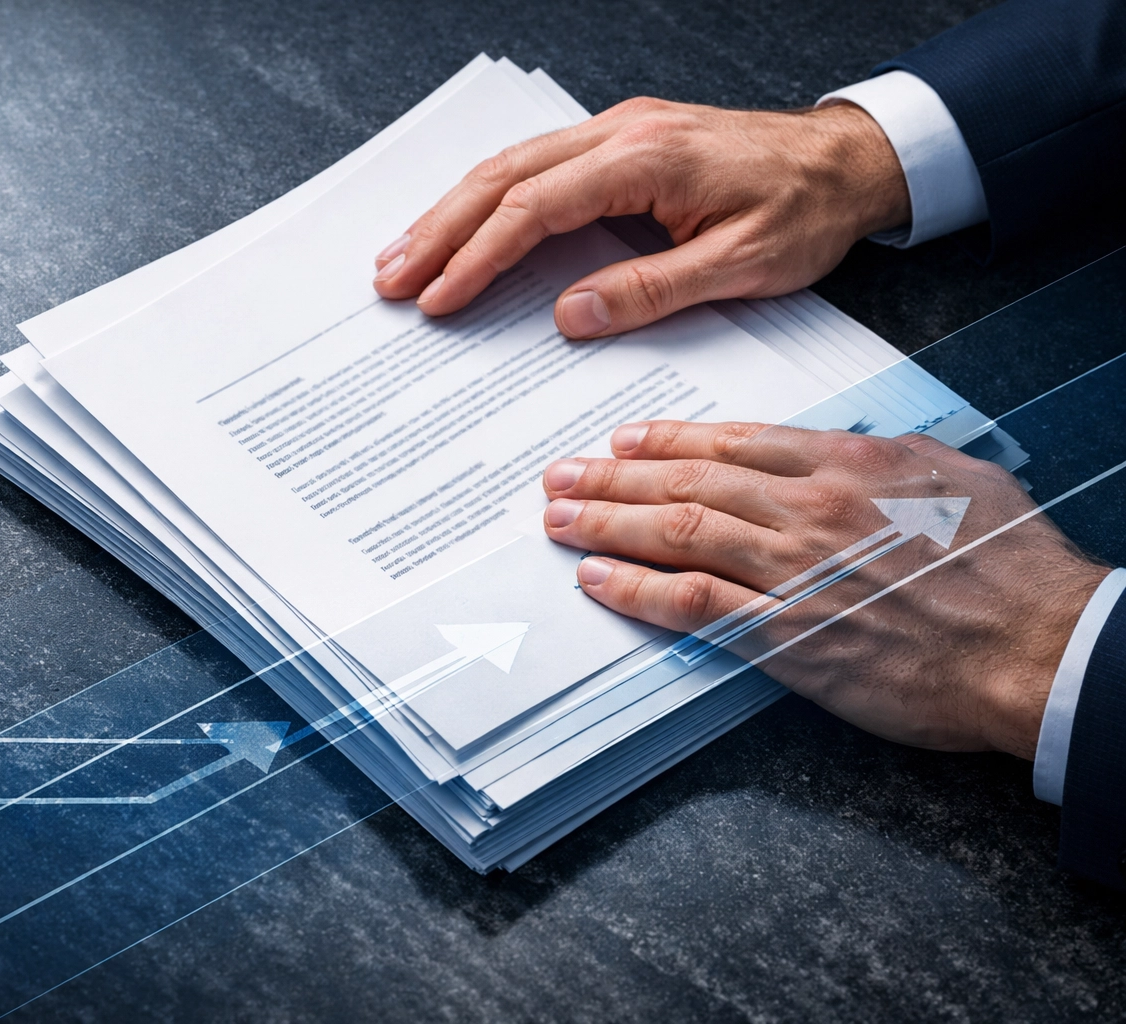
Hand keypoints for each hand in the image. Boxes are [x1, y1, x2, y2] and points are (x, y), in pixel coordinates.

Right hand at [373, 98, 909, 338]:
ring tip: (404, 255)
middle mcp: (619, 133)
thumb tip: (568, 316)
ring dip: (452, 212)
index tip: (440, 299)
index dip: (479, 257)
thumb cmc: (804, 210)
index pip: (535, 209)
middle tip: (390, 276)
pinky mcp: (620, 144)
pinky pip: (536, 167)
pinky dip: (489, 200)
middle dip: (439, 230)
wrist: (848, 160)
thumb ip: (650, 291)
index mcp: (644, 159)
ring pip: (511, 166)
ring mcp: (616, 132)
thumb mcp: (739, 264)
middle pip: (503, 177)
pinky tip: (461, 227)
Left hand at [540, 421, 1109, 758]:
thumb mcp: (955, 478)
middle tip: (560, 475)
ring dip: (605, 522)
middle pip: (688, 480)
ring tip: (557, 518)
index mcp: (848, 465)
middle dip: (613, 475)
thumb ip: (882, 460)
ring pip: (676, 531)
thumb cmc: (1007, 565)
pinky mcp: (785, 635)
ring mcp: (791, 570)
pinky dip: (634, 589)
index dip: (669, 439)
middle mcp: (807, 507)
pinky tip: (595, 580)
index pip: (734, 441)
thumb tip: (836, 451)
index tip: (623, 439)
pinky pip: (690, 603)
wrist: (1036, 645)